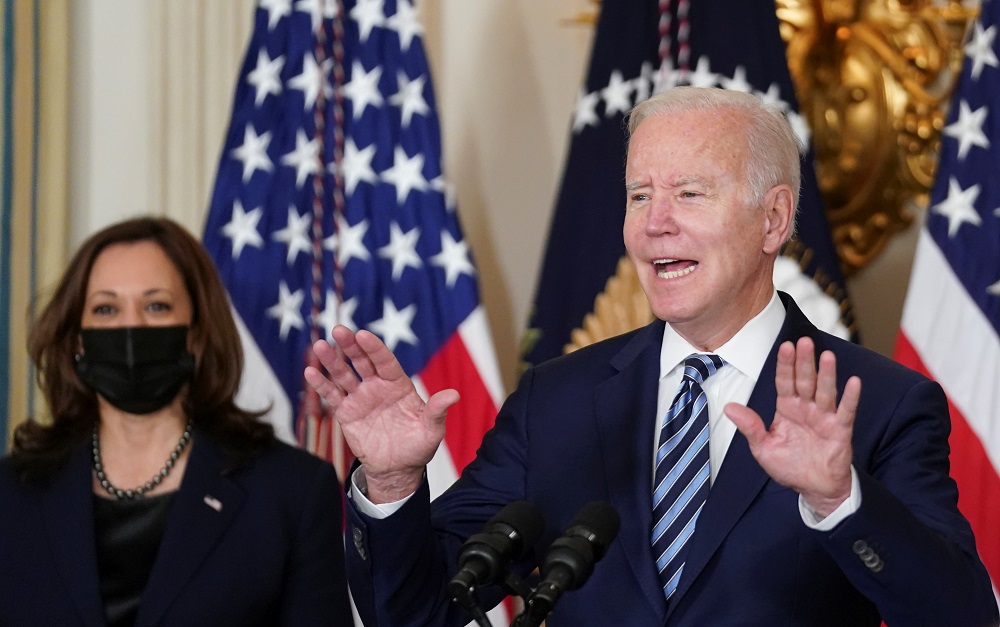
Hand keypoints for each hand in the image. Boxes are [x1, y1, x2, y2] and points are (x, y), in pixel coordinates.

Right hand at [304, 325, 459, 502]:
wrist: (397, 469)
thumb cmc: (417, 446)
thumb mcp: (431, 430)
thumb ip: (437, 411)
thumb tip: (453, 395)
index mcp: (398, 385)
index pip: (385, 361)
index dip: (374, 348)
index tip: (363, 335)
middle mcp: (377, 386)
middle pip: (362, 361)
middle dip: (350, 345)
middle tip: (338, 330)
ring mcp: (360, 397)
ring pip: (344, 374)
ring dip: (331, 360)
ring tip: (320, 346)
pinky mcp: (346, 412)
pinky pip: (332, 396)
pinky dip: (321, 384)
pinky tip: (310, 372)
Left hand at [724, 337, 860, 517]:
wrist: (813, 488)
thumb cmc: (789, 466)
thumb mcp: (763, 447)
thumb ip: (750, 426)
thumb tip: (729, 407)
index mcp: (787, 409)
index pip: (785, 382)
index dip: (785, 364)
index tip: (785, 346)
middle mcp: (806, 408)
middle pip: (805, 381)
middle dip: (804, 362)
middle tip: (804, 342)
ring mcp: (824, 417)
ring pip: (826, 391)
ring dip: (827, 374)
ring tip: (827, 356)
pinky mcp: (840, 430)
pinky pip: (845, 411)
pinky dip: (850, 397)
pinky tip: (853, 382)